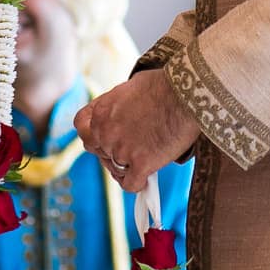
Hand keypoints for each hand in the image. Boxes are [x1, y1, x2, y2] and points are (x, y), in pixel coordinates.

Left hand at [74, 68, 200, 192]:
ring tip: (143, 162)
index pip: (82, 128)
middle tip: (127, 151)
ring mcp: (121, 150)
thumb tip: (123, 112)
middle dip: (109, 151)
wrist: (186, 96)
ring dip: (126, 167)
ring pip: (115, 169)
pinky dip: (138, 183)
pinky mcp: (140, 165)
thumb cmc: (165, 85)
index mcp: (101, 111)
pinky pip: (130, 184)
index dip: (94, 134)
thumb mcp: (131, 88)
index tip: (106, 136)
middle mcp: (106, 132)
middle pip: (97, 150)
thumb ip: (119, 105)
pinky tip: (147, 177)